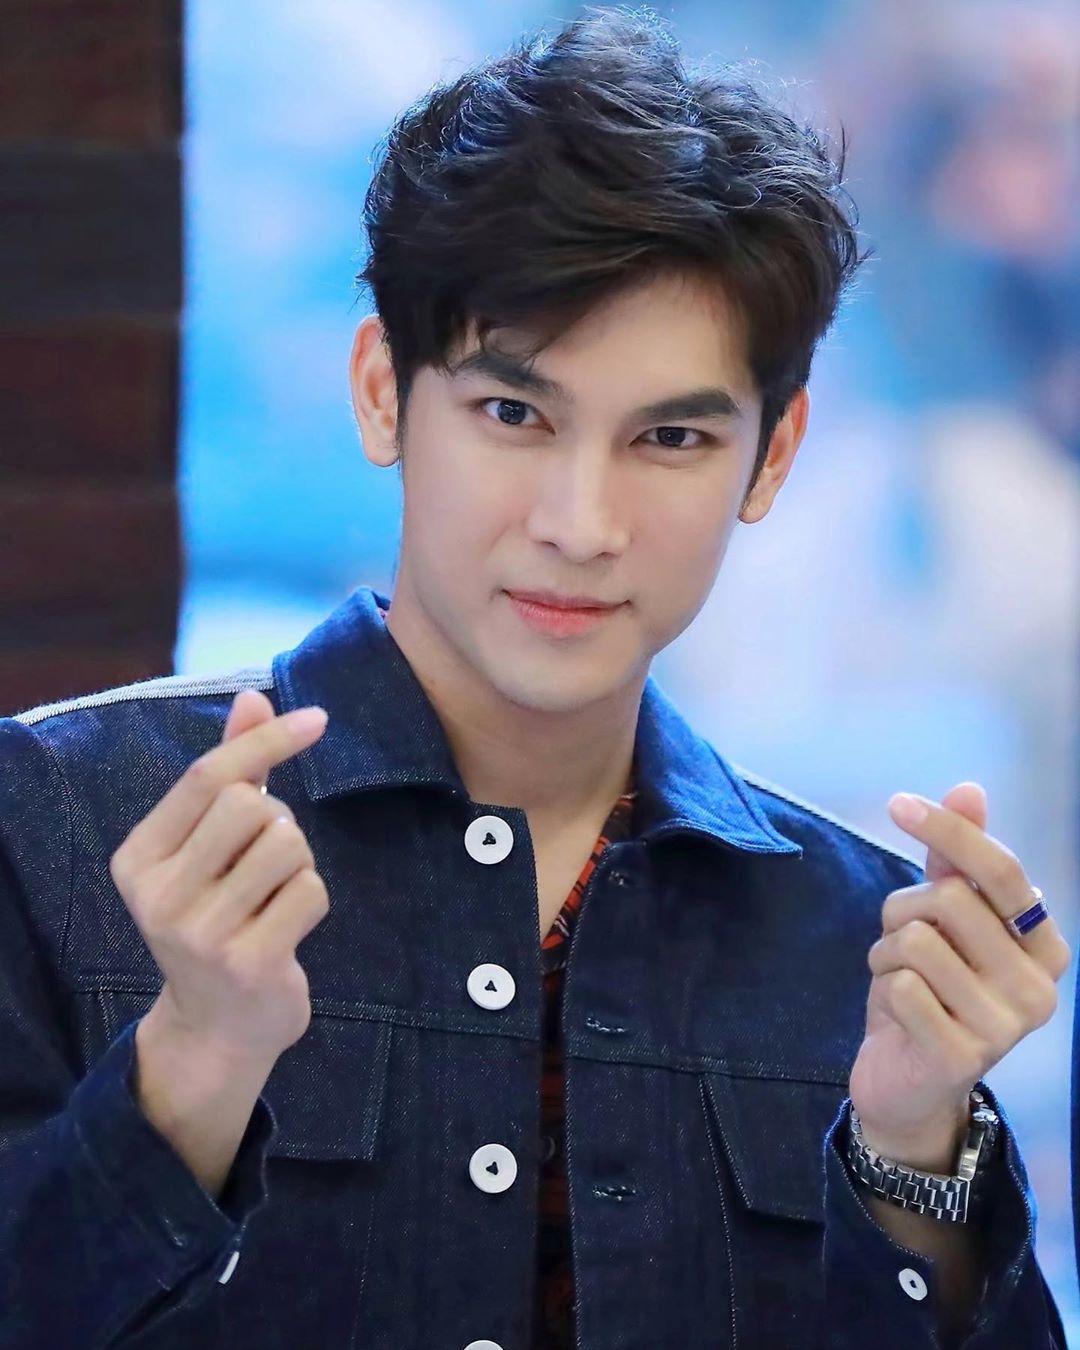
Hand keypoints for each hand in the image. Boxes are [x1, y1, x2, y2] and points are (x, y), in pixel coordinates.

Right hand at [111, 689, 330, 1065]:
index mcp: (138, 858)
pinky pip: (310, 891)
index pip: (206, 776)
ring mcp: (201, 934)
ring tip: (274, 896)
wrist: (218, 1025)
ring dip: (298, 862)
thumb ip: (230, 772)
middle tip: (266, 862)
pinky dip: (312, 898)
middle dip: (279, 822)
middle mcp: (158, 896)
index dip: (265, 739)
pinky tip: (286, 927)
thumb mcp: (208, 846)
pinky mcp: (248, 963)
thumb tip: (251, 696)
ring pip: (286, 845)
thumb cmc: (219, 915)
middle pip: (250, 806)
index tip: (318, 718)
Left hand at [848, 781, 1071, 1170]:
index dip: (949, 832)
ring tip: (901, 982)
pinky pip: (901, 987)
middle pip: (948, 901)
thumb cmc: (930, 990)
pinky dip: (883, 989)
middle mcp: (1039, 988)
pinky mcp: (962, 1057)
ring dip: (886, 955)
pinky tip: (898, 1016)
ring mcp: (1005, 1028)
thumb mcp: (942, 922)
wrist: (908, 1082)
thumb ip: (958, 861)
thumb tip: (969, 788)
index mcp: (1044, 947)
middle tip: (901, 945)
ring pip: (916, 941)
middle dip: (902, 913)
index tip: (899, 803)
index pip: (1001, 871)